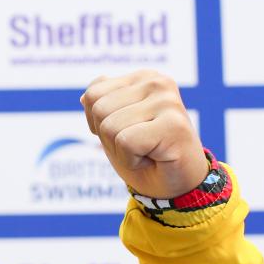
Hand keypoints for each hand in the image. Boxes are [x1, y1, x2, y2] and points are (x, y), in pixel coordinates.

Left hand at [80, 70, 208, 199]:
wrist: (178, 186)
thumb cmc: (145, 156)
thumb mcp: (114, 128)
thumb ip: (101, 105)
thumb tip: (85, 96)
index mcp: (143, 78)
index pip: (92, 95)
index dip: (98, 123)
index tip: (126, 132)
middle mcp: (157, 82)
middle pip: (99, 110)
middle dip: (109, 138)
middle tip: (138, 146)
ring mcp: (168, 101)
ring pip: (110, 127)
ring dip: (121, 150)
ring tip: (146, 151)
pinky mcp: (174, 125)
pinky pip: (125, 142)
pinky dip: (131, 160)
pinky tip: (154, 158)